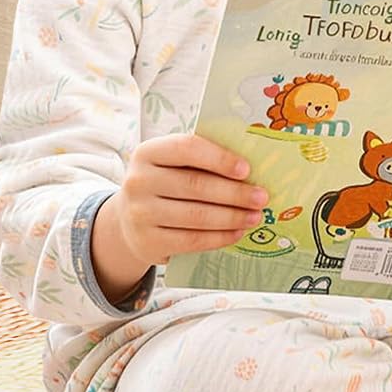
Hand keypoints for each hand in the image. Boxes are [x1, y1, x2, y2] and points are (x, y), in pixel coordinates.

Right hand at [94, 132, 268, 300]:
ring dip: (231, 217)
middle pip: (195, 185)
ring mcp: (139, 214)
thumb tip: (251, 169)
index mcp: (148, 153)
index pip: (187, 148)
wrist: (130, 217)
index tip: (247, 169)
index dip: (219, 159)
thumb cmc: (166, 181)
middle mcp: (138, 182)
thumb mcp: (174, 163)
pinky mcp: (146, 242)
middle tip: (262, 197)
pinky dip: (218, 238)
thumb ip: (203, 159)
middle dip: (234, 193)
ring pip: (195, 216)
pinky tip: (237, 233)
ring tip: (255, 217)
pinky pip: (189, 241)